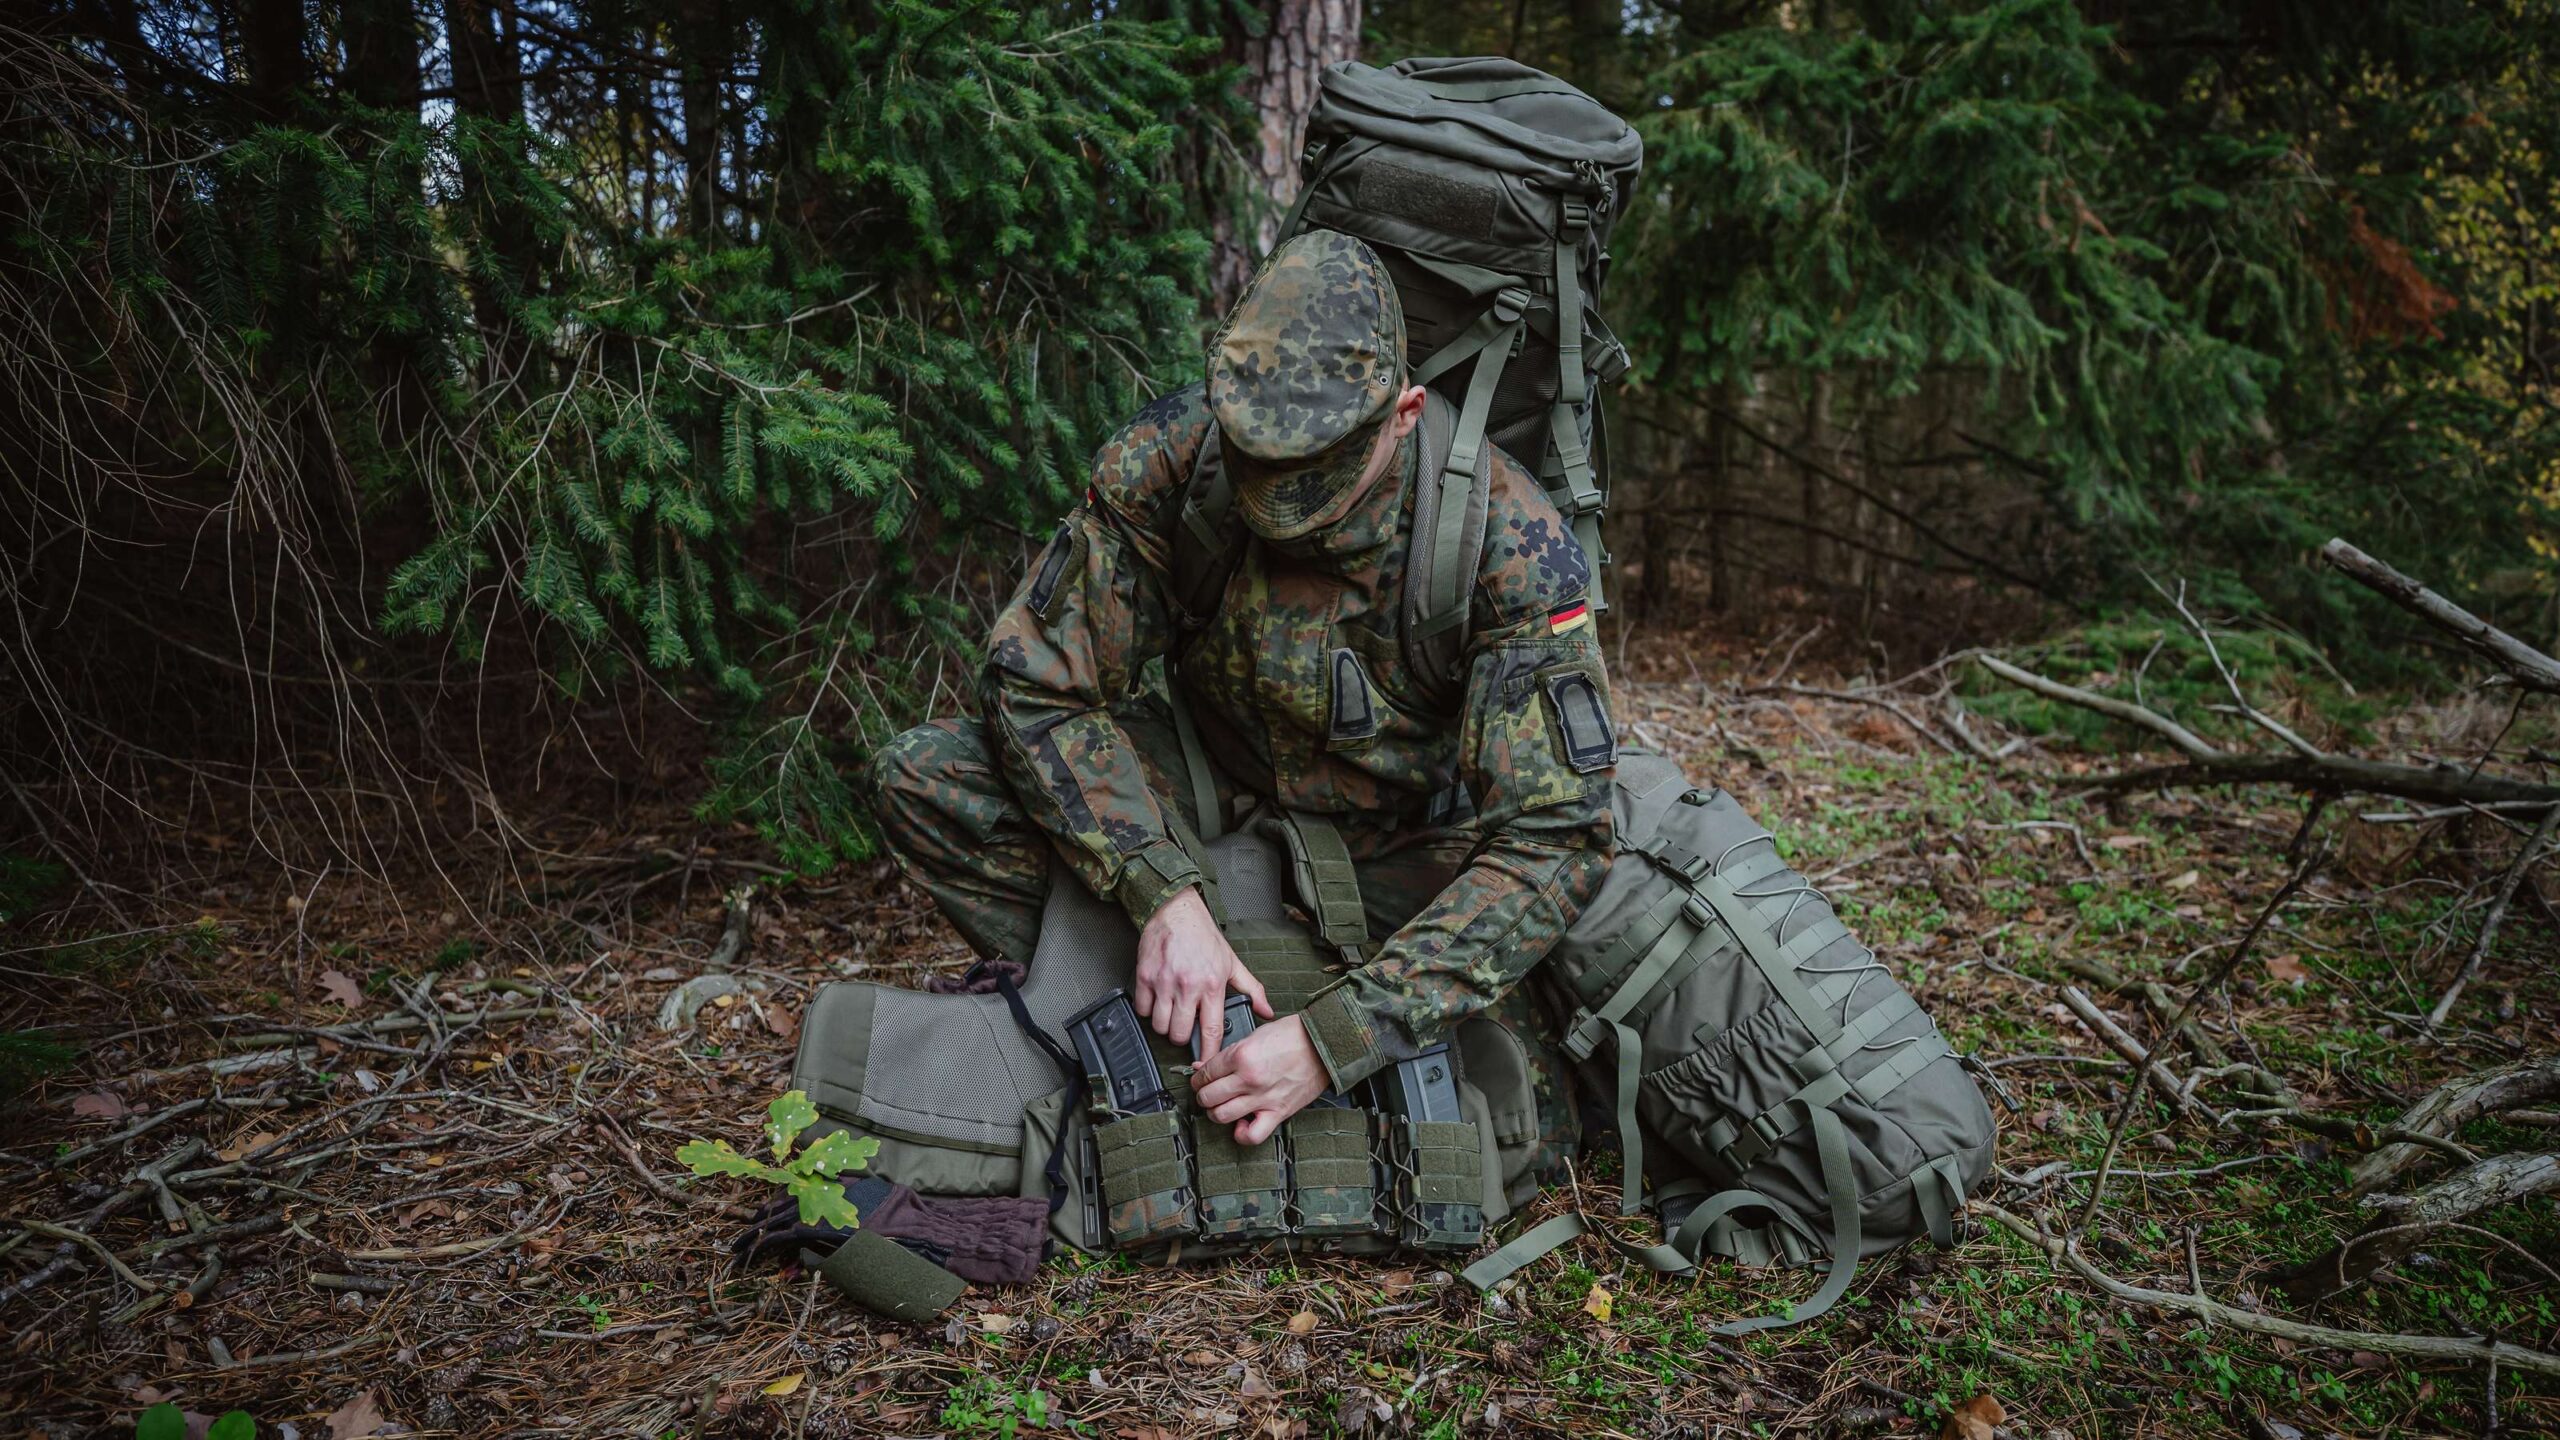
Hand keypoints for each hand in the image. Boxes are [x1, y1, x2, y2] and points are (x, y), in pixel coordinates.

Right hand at [1133, 886, 1272, 1057]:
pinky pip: (1142, 1010)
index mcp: (1212, 985)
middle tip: (1185, 1026)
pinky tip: (1156, 1002)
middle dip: (1183, 1037)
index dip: (1209, 1054)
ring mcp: (1164, 982)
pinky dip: (1147, 1011)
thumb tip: (1266, 1011)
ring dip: (1165, 1026)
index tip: (1206, 1065)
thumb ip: (1251, 989)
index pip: (1212, 1031)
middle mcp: (1187, 986)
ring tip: (1171, 1014)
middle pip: (1180, 1034)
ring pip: (1159, 1026)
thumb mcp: (1232, 962)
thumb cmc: (1203, 937)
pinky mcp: (1145, 976)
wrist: (1177, 911)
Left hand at [1190, 1015, 1328, 1144]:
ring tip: (1220, 1107)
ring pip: (1222, 1116)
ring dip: (1216, 1113)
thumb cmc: (1293, 1036)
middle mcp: (1249, 1079)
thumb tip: (1205, 1066)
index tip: (1199, 1079)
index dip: (1197, 1077)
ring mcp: (1263, 1098)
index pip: (1205, 1073)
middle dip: (1202, 1095)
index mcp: (1241, 1055)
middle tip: (1206, 1092)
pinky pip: (1252, 1135)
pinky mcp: (1278, 1112)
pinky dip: (1241, 1134)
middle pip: (1208, 1096)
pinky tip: (1240, 1124)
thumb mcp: (1255, 1034)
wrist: (1323, 1044)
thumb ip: (1229, 1053)